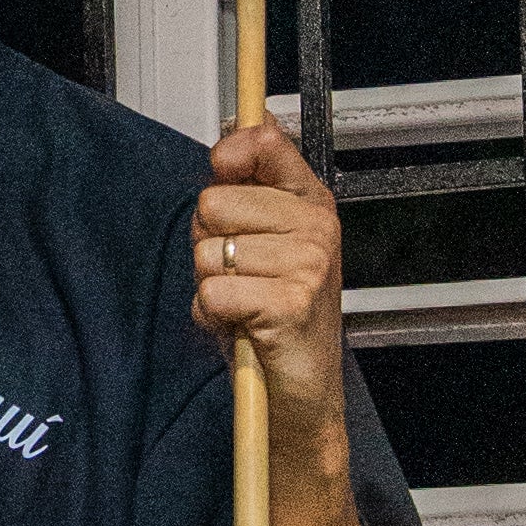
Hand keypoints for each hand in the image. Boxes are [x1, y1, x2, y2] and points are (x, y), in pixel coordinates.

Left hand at [190, 111, 365, 525]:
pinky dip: (213, 316)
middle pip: (213, 202)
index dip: (229, 159)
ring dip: (210, 285)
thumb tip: (235, 131)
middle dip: (208, 245)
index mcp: (311, 203)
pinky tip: (242, 328)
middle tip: (239, 278)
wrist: (299, 394)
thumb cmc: (273, 318)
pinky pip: (213, 292)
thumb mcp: (259, 243)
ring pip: (208, 251)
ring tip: (243, 306)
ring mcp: (309, 264)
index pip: (262, 142)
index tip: (227, 172)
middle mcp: (317, 227)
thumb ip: (245, 188)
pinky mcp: (291, 303)